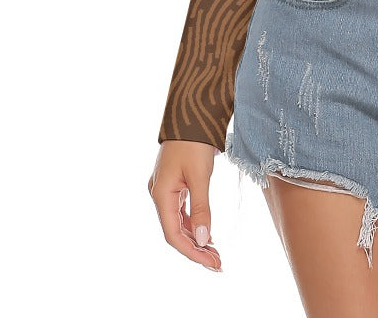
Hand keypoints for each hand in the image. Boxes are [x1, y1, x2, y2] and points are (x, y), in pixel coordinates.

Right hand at [149, 140, 223, 271]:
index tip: (212, 263)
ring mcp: (165, 189)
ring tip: (215, 252)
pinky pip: (181, 211)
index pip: (173, 234)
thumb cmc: (194, 141)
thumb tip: (202, 239)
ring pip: (178, 222)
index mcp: (161, 195)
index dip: (192, 252)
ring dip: (195, 238)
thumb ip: (201, 208)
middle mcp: (159, 194)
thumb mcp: (200, 175)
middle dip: (196, 249)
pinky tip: (205, 233)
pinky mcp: (173, 183)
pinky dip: (193, 223)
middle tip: (218, 263)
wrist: (191, 113)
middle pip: (175, 231)